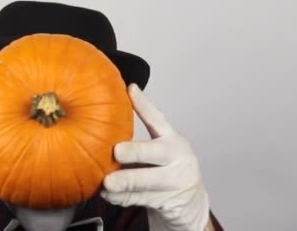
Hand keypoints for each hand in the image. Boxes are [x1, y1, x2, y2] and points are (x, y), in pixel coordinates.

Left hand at [101, 84, 209, 230]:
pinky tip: (108, 195)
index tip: (131, 90)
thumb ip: (140, 136)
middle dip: (135, 152)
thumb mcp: (159, 150)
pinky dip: (121, 198)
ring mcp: (176, 181)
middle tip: (117, 151)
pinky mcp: (169, 201)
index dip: (144, 104)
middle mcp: (178, 158)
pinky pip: (140, 199)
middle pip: (156, 152)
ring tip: (105, 182)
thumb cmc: (167, 172)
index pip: (158, 119)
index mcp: (172, 140)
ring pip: (146, 180)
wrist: (190, 205)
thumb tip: (112, 110)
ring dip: (123, 181)